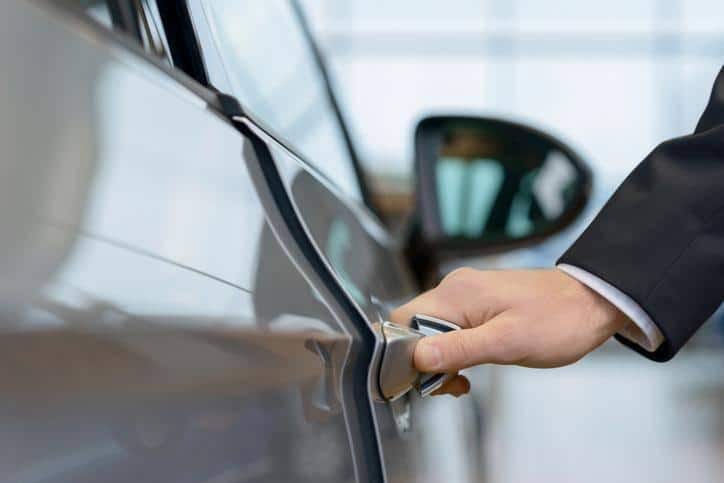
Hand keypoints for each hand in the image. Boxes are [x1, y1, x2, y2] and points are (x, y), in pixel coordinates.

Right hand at [390, 268, 629, 396]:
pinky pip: (450, 328)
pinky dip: (454, 351)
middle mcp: (454, 289)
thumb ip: (459, 349)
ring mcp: (466, 294)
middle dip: (425, 362)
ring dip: (441, 360)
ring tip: (464, 380)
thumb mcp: (508, 343)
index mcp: (456, 294)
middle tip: (451, 384)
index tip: (426, 380)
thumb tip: (417, 357)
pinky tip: (470, 367)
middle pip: (415, 327)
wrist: (593, 302)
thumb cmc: (558, 321)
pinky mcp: (477, 303)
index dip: (406, 354)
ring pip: (431, 330)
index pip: (404, 321)